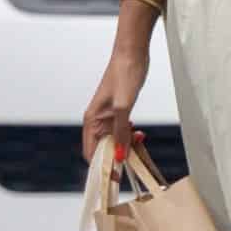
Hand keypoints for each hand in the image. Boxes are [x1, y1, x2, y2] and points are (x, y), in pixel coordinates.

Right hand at [82, 45, 149, 164]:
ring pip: (115, 141)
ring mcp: (109, 116)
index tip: (118, 176)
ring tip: (140, 142)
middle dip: (118, 156)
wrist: (133, 54)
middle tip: (136, 159)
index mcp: (92, 120)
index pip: (91, 153)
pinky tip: (140, 134)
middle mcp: (97, 120)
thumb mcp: (123, 107)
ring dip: (127, 146)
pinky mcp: (120, 111)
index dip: (103, 167)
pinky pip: (123, 131)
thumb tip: (120, 156)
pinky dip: (131, 136)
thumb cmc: (124, 75)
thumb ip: (121, 132)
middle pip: (104, 149)